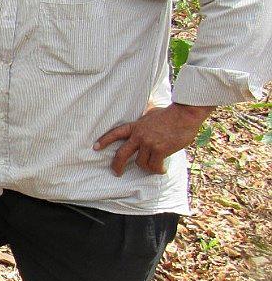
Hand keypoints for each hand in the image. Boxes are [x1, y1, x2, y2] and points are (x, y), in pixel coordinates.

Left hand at [94, 103, 213, 175]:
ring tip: (154, 167)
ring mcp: (148, 143)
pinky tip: (162, 169)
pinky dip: (158, 170)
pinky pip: (154, 166)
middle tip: (116, 172)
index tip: (95, 147)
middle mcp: (139, 136)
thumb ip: (146, 116)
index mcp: (136, 126)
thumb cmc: (171, 113)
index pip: (115, 133)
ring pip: (140, 163)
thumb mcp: (152, 111)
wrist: (184, 115)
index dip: (104, 141)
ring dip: (147, 167)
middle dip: (116, 165)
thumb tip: (148, 108)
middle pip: (121, 154)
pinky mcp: (159, 150)